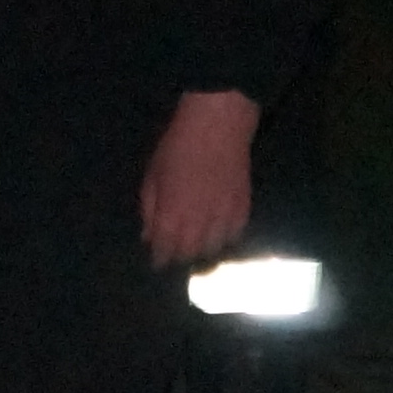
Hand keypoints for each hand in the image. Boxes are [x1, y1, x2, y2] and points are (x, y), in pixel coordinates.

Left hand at [141, 89, 258, 267]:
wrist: (218, 129)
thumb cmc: (177, 148)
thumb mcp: (152, 177)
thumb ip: (149, 209)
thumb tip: (148, 234)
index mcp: (172, 215)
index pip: (166, 249)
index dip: (161, 259)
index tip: (157, 263)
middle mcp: (200, 223)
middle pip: (190, 253)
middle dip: (180, 258)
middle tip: (174, 258)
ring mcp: (224, 217)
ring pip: (215, 248)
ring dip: (203, 252)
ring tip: (195, 251)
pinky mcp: (244, 208)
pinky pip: (235, 234)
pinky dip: (225, 240)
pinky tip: (218, 237)